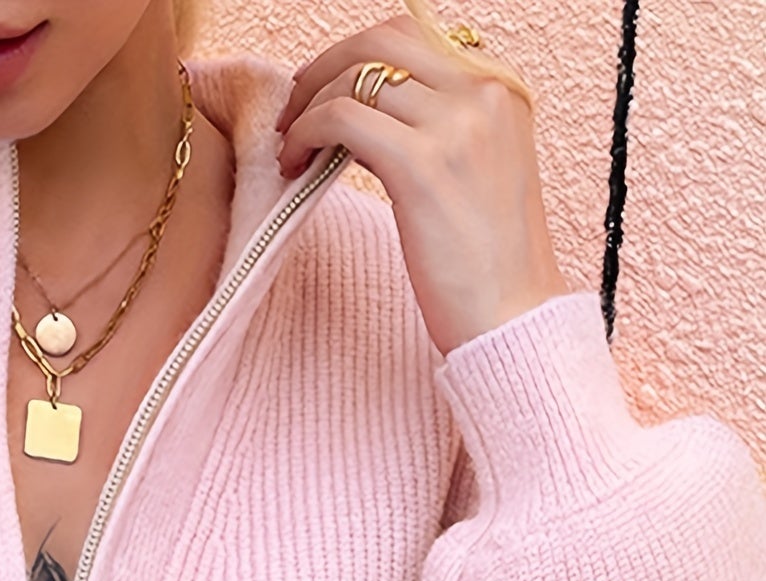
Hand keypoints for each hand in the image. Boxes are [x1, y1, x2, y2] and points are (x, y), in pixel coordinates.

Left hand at [274, 14, 569, 356]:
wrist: (513, 319)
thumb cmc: (492, 264)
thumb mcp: (479, 169)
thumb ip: (442, 126)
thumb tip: (369, 105)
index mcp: (503, 87)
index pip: (417, 35)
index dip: (359, 56)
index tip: (325, 91)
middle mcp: (484, 92)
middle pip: (383, 38)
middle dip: (326, 65)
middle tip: (294, 107)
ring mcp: (456, 125)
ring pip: (356, 74)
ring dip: (308, 103)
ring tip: (290, 144)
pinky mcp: (422, 165)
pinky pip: (342, 117)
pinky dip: (307, 132)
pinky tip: (297, 163)